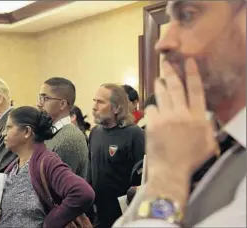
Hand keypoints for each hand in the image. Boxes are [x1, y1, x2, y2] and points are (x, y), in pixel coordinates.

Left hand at [145, 59, 217, 204]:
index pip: (196, 90)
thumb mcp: (208, 144)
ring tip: (158, 80)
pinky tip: (154, 110)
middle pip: (176, 87)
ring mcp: (165, 118)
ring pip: (161, 95)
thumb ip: (207, 127)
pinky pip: (151, 109)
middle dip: (171, 72)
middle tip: (166, 62)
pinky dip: (152, 108)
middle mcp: (181, 114)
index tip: (188, 62)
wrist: (170, 171)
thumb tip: (204, 117)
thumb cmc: (190, 160)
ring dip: (159, 86)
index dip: (192, 74)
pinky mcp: (152, 124)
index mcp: (197, 118)